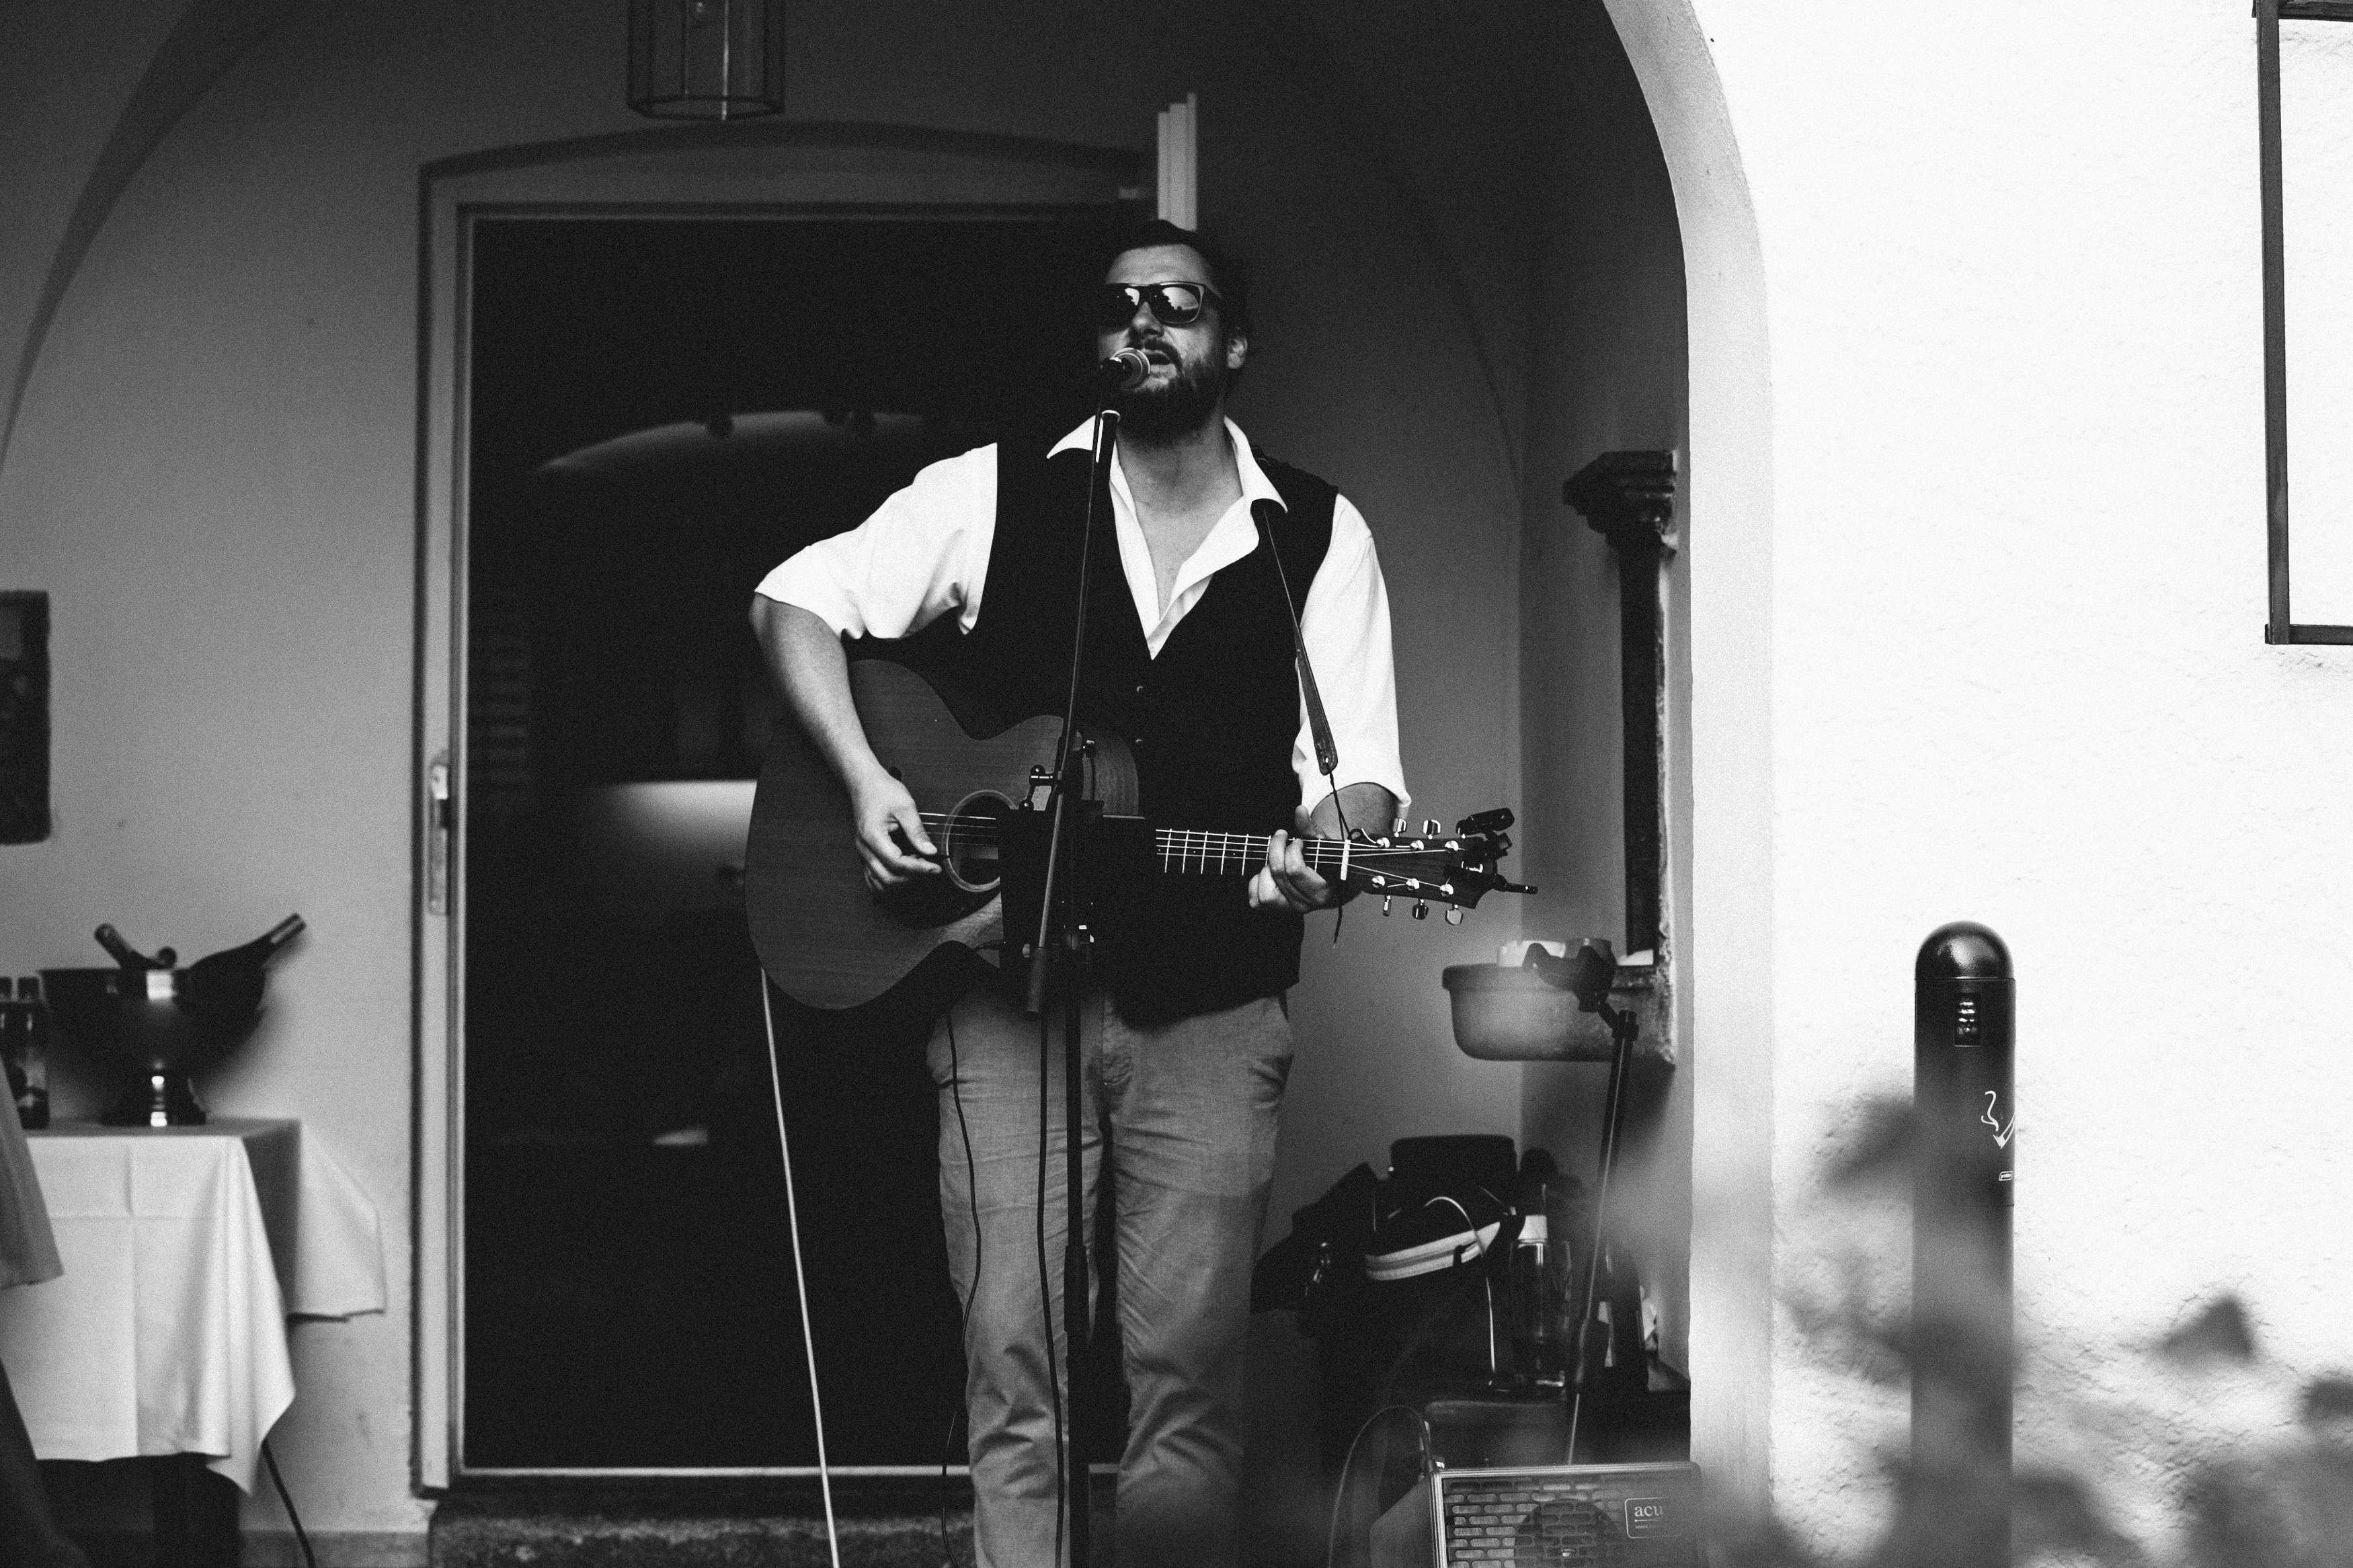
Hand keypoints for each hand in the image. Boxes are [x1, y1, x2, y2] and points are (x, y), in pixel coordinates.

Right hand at [849, 770, 939, 888]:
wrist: (864, 783)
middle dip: (911, 877)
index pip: (897, 863)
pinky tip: (904, 871)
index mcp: (873, 836)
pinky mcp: (865, 854)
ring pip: (879, 882)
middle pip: (887, 877)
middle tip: (929, 867)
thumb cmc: (882, 790)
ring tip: (917, 867)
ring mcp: (862, 853)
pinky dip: (889, 880)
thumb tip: (930, 851)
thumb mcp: (905, 806)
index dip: (919, 868)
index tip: (935, 867)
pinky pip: (873, 877)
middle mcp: (864, 848)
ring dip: (900, 881)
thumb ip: (917, 831)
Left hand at [1249, 828, 1341, 911]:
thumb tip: (1299, 810)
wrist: (1332, 886)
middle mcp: (1305, 904)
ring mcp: (1290, 909)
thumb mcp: (1323, 845)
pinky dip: (1257, 884)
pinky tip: (1268, 872)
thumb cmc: (1328, 862)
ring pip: (1265, 892)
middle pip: (1278, 872)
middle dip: (1276, 849)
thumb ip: (1311, 828)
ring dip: (1267, 870)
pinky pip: (1256, 900)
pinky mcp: (1276, 909)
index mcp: (1321, 891)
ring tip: (1277, 860)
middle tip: (1282, 838)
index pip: (1294, 869)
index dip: (1292, 849)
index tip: (1297, 841)